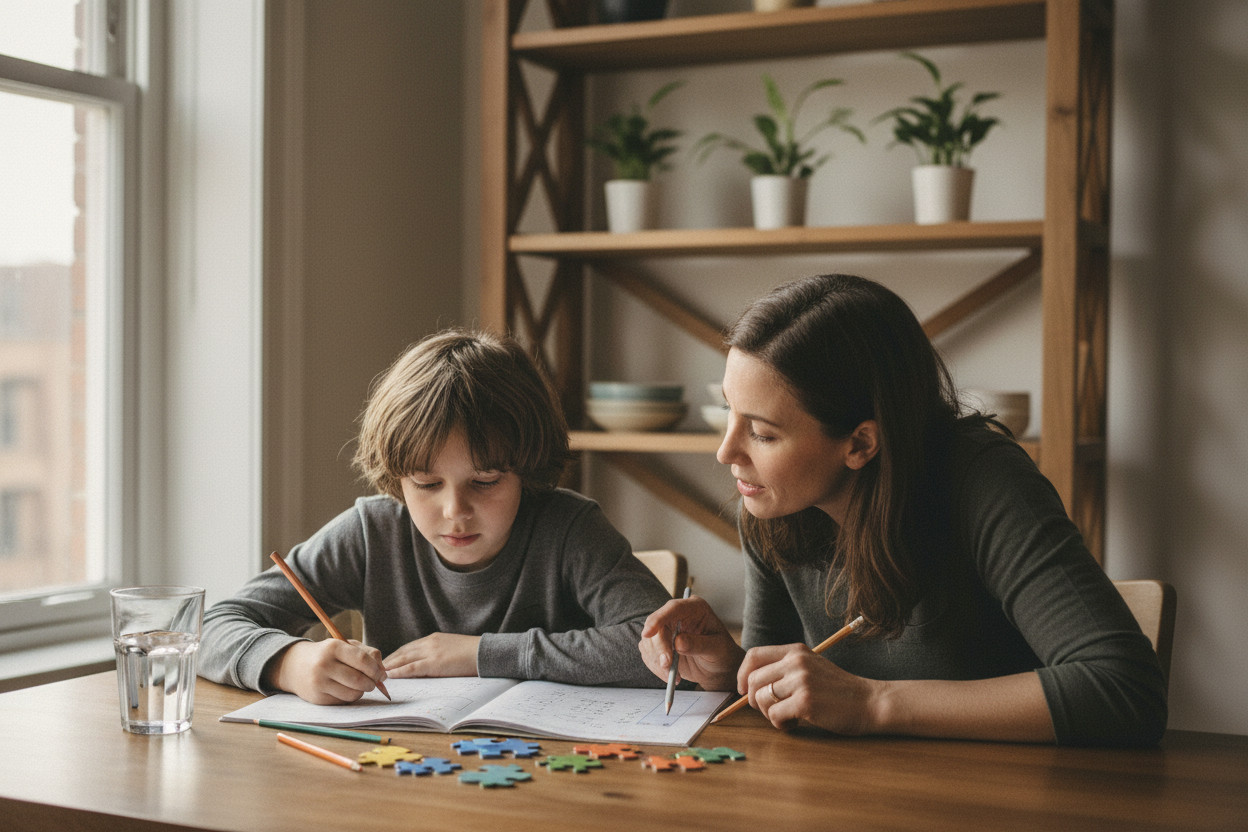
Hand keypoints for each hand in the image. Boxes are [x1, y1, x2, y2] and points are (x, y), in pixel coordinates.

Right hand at [265, 639, 389, 704]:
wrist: (296, 666)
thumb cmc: (328, 654)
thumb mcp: (346, 646)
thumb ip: (368, 654)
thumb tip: (383, 672)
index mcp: (333, 647)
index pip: (362, 660)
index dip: (376, 669)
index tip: (381, 674)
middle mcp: (324, 665)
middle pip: (359, 679)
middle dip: (372, 683)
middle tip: (374, 682)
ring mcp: (319, 682)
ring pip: (353, 693)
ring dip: (362, 691)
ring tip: (360, 685)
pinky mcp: (317, 698)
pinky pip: (343, 701)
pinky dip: (350, 697)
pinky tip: (346, 689)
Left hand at [383, 633, 479, 677]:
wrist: (485, 652)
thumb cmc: (472, 653)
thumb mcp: (452, 649)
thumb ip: (438, 653)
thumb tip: (428, 665)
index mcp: (433, 639)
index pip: (408, 647)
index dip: (395, 656)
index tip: (386, 663)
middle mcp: (429, 642)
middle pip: (402, 652)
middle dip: (388, 661)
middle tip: (374, 670)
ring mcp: (431, 652)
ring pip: (404, 659)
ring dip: (390, 667)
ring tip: (378, 674)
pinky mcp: (435, 662)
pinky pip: (412, 668)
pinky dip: (400, 672)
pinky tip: (391, 676)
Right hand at [638, 595, 744, 690]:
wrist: (718, 668)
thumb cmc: (722, 653)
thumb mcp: (717, 649)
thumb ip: (699, 645)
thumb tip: (678, 642)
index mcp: (694, 608)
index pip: (673, 608)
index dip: (658, 619)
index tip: (648, 633)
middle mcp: (677, 616)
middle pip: (657, 627)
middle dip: (659, 648)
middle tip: (667, 665)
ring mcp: (666, 630)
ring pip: (649, 642)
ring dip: (657, 661)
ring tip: (673, 675)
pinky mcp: (659, 645)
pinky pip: (648, 654)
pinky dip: (656, 667)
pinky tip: (670, 675)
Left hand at [738, 643, 880, 733]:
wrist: (870, 702)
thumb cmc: (838, 690)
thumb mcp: (811, 668)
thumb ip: (785, 670)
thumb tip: (749, 687)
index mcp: (796, 651)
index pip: (753, 656)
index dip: (742, 675)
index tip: (744, 690)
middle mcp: (796, 662)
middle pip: (753, 680)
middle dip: (755, 700)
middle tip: (771, 710)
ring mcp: (801, 681)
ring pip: (761, 699)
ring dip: (768, 714)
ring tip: (786, 718)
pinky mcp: (805, 702)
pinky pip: (774, 716)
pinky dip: (780, 724)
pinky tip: (794, 724)